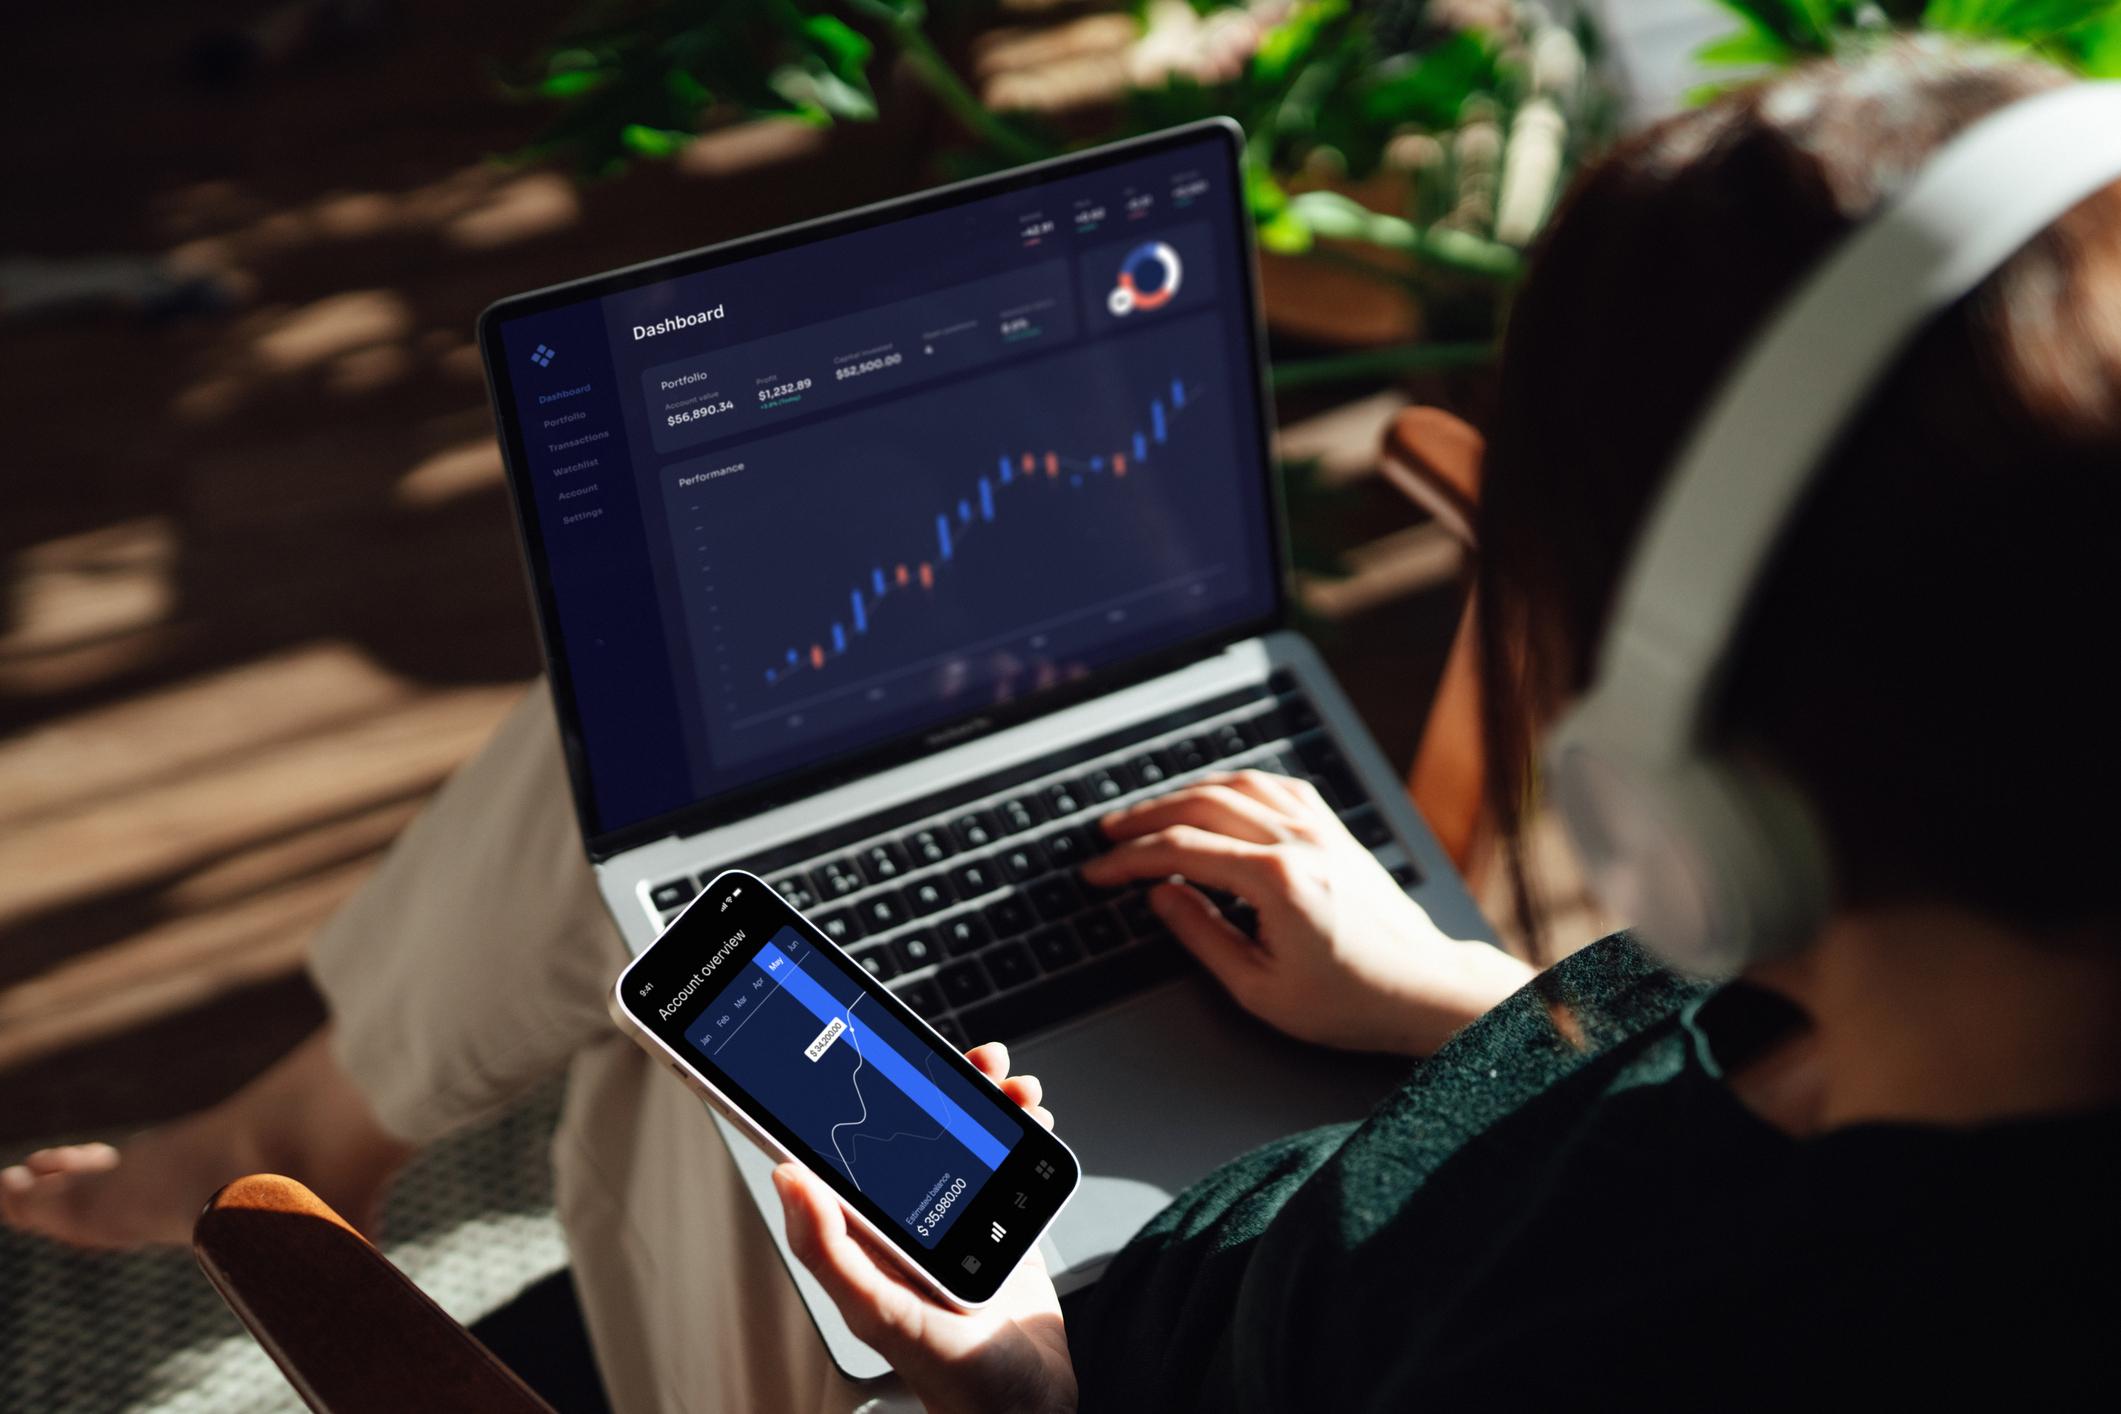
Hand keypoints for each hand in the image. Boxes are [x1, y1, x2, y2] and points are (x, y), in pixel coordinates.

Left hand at [774, 1042, 1074, 1413]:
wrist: (1033, 1410)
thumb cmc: (956, 1380)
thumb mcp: (883, 1315)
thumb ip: (831, 1251)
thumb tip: (788, 1179)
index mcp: (868, 1235)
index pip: (847, 1151)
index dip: (852, 1097)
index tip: (872, 1056)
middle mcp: (909, 1220)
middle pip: (917, 1129)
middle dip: (945, 1086)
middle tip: (971, 1062)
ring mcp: (959, 1218)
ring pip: (967, 1137)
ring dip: (990, 1101)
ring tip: (1012, 1088)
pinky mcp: (1001, 1223)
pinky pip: (1006, 1161)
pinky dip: (1021, 1133)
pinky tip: (1033, 1122)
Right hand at [1082, 770, 1533, 1056]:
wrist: (1424, 990)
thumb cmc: (1351, 1001)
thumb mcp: (1260, 989)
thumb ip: (1202, 936)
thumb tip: (1160, 896)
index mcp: (1276, 880)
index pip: (1179, 851)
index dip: (1127, 860)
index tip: (1097, 872)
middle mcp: (1298, 841)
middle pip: (1200, 805)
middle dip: (1143, 818)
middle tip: (1107, 835)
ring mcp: (1321, 829)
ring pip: (1235, 785)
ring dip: (1183, 793)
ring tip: (1149, 814)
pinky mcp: (1336, 829)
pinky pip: (1275, 786)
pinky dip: (1233, 785)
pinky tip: (1214, 798)